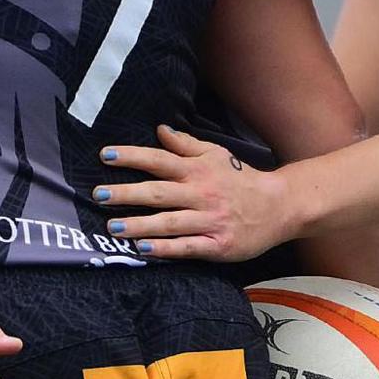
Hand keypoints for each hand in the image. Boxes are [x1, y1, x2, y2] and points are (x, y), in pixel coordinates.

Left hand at [95, 125, 296, 262]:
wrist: (279, 206)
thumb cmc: (241, 179)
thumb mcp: (215, 154)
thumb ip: (186, 144)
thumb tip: (159, 129)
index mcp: (197, 170)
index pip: (159, 160)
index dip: (132, 156)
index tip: (105, 155)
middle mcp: (200, 193)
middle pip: (158, 192)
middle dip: (127, 194)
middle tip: (98, 195)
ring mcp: (209, 220)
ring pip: (169, 222)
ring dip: (139, 225)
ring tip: (112, 227)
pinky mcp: (217, 244)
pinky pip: (187, 246)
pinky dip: (165, 249)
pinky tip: (144, 250)